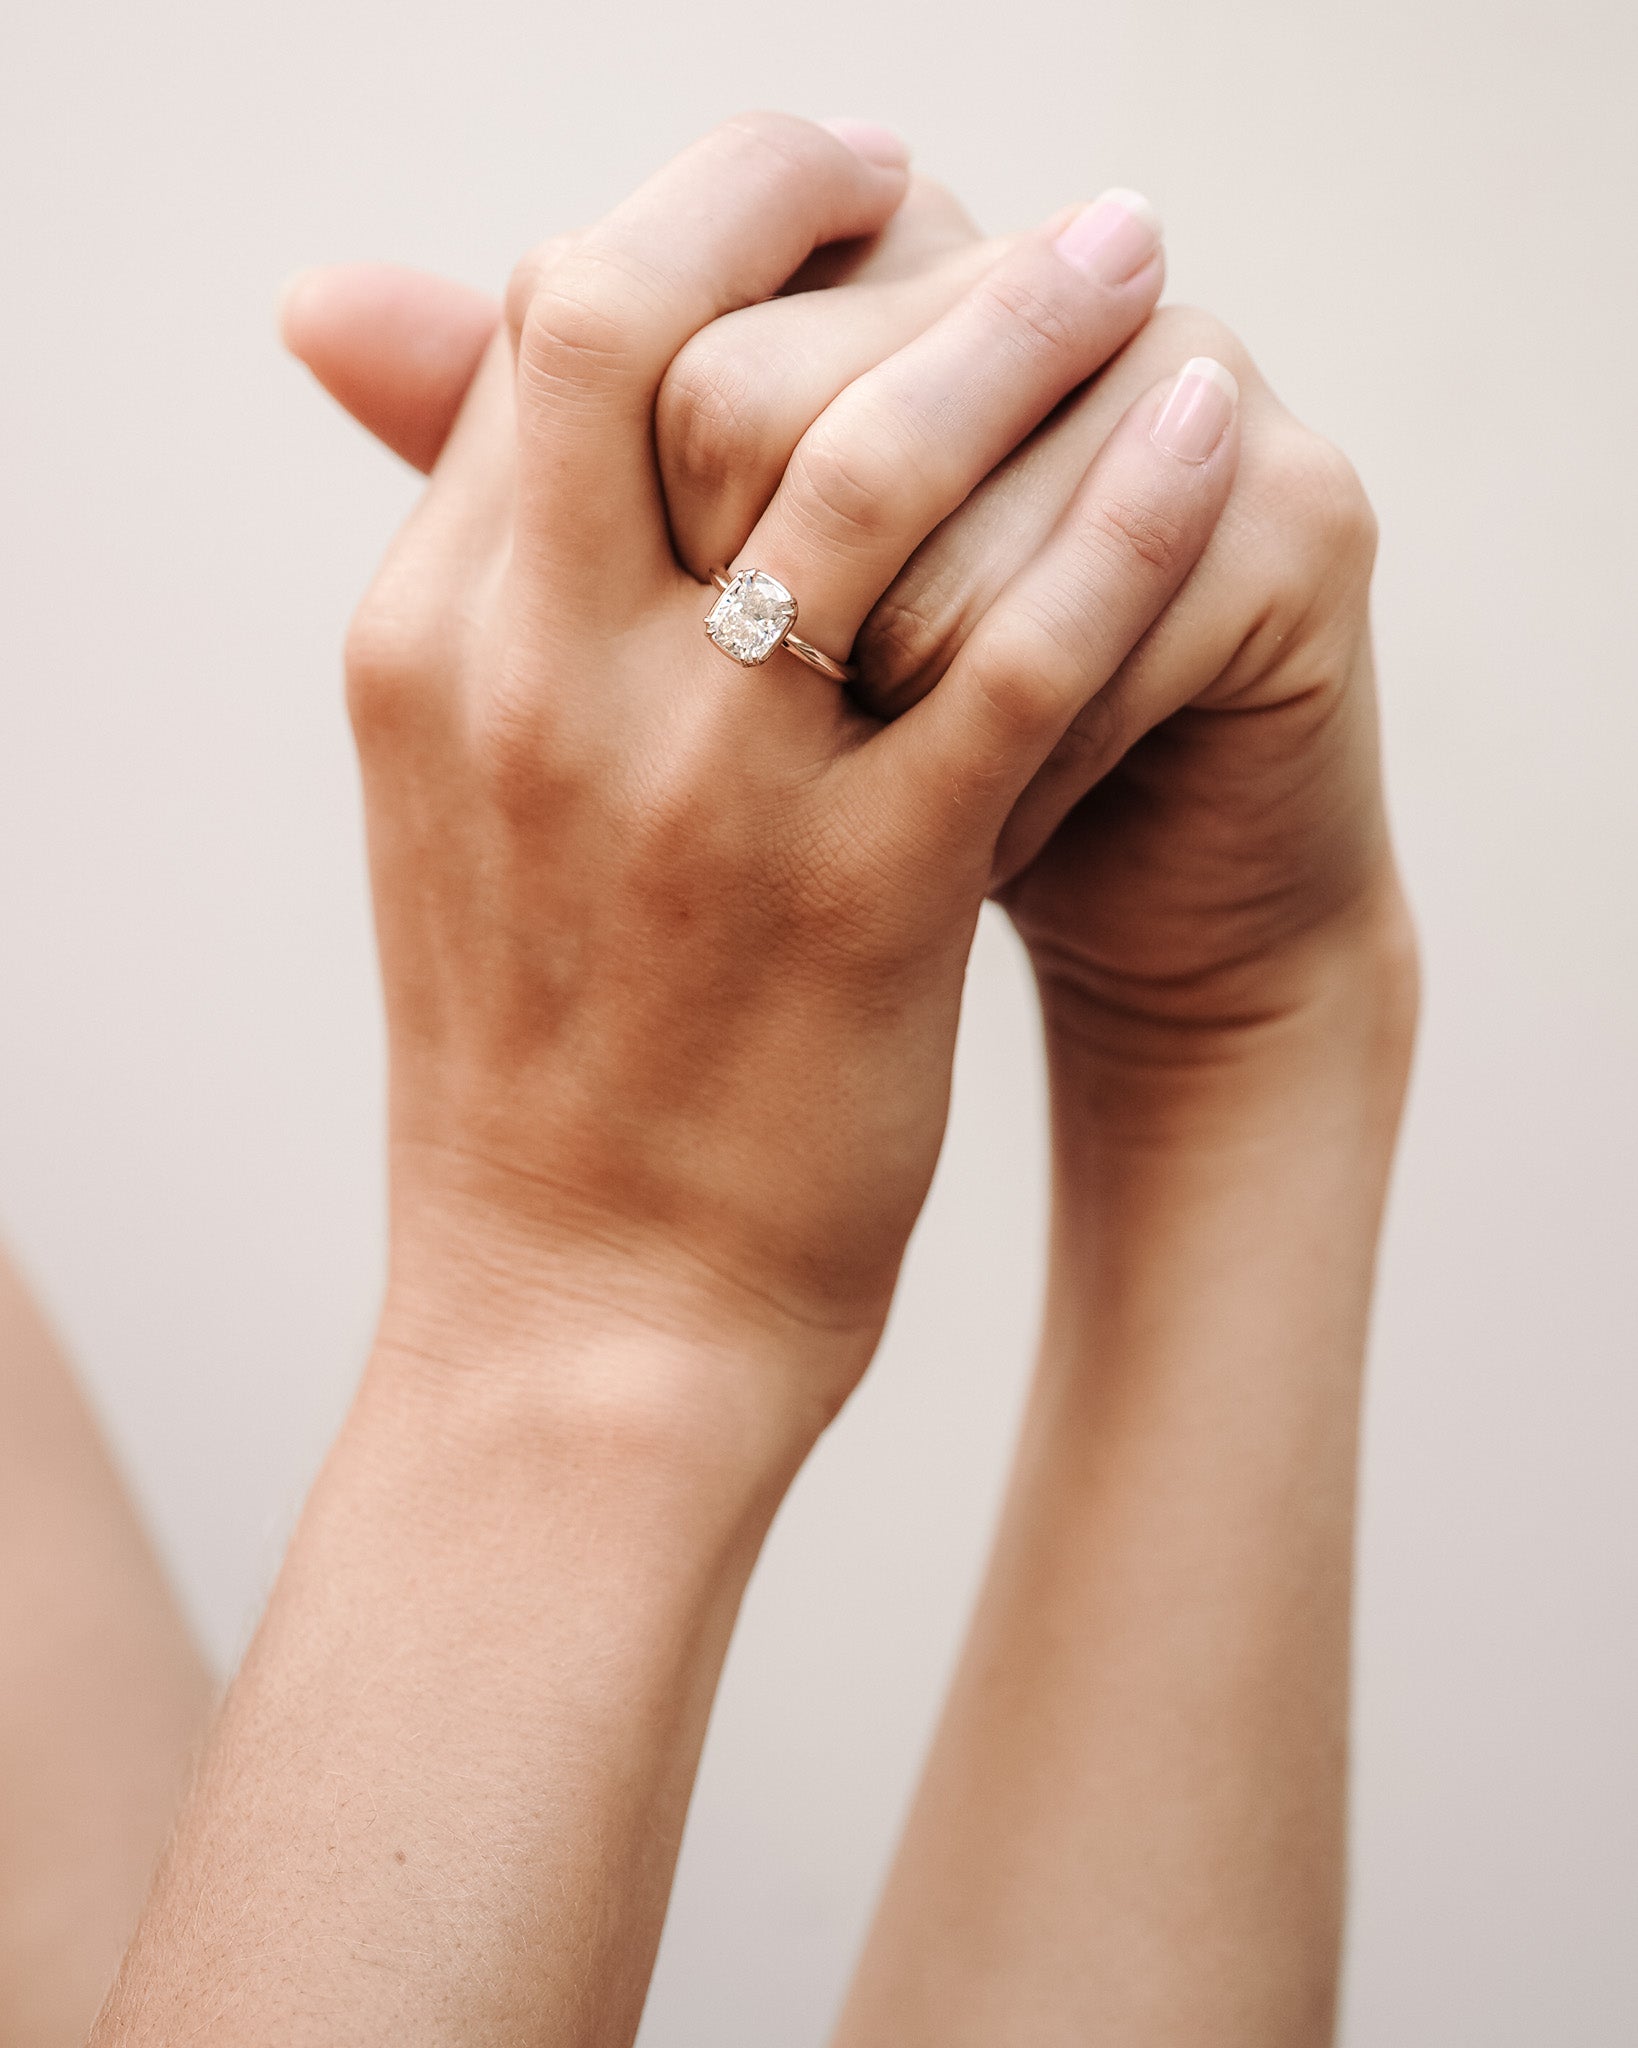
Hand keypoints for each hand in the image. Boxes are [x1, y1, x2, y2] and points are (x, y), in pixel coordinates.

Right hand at [287, 179, 1410, 1086]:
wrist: (585, 1314)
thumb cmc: (540, 1063)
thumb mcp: (455, 807)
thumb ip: (494, 605)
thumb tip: (554, 422)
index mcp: (428, 647)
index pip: (541, 335)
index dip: (684, 229)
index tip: (801, 209)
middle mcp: (537, 686)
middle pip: (642, 316)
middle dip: (791, 193)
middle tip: (921, 173)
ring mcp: (698, 790)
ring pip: (865, 462)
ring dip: (1014, 324)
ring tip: (1123, 255)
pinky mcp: (861, 898)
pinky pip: (1018, 655)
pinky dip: (1124, 522)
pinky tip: (1198, 437)